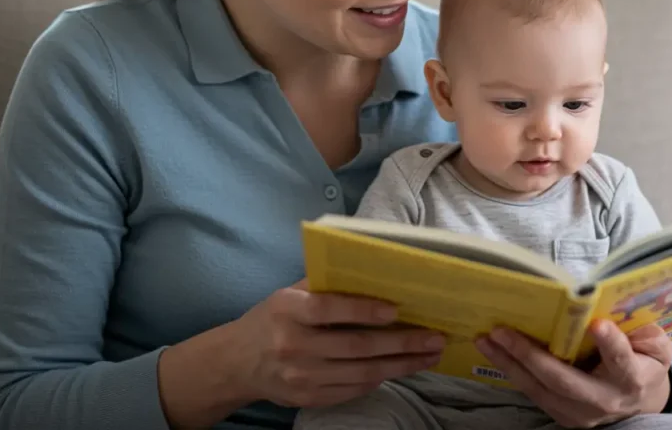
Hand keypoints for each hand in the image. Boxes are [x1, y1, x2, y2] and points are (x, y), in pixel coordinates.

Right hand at [230, 280, 446, 408]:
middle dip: (401, 343)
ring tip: (429, 355)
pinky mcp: (309, 398)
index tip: (396, 309)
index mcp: (288, 311)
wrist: (237, 362)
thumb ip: (325, 285)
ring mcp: (301, 377)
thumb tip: (375, 273)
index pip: (329, 309)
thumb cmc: (274, 318)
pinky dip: (381, 379)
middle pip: (355, 346)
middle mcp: (293, 345)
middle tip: (434, 337)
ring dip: (401, 365)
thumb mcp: (289, 294)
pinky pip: (353, 390)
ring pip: (361, 373)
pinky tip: (402, 368)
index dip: (363, 310)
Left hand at [475, 320, 671, 428]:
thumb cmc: (645, 362)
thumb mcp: (655, 345)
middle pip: (564, 380)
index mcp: (632, 378)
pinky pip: (533, 393)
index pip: (621, 361)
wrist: (638, 402)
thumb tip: (617, 308)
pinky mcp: (562, 415)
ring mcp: (580, 413)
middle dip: (530, 355)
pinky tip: (494, 352)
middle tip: (501, 331)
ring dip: (509, 364)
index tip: (597, 324)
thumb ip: (644, 330)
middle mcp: (603, 400)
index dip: (610, 344)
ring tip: (485, 340)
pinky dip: (512, 371)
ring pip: (540, 389)